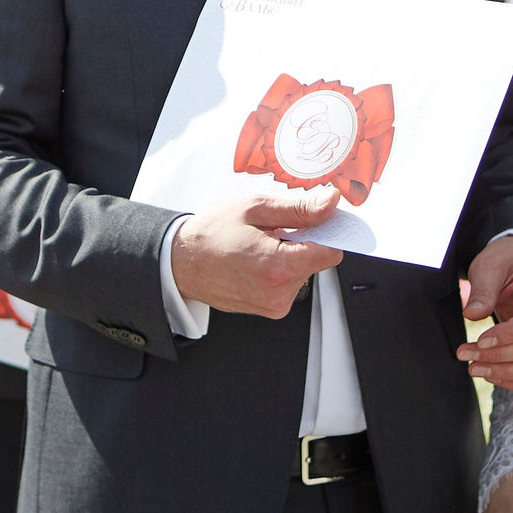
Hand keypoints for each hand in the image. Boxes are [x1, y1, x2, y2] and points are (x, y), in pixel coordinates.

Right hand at [171, 190, 343, 317]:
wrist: (181, 263)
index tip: (319, 219)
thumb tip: (331, 203)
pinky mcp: (270, 310)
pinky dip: (281, 269)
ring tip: (261, 245)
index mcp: (277, 267)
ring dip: (291, 255)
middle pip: (318, 261)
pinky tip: (257, 260)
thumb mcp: (255, 209)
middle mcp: (279, 293)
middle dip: (305, 241)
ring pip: (304, 272)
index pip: (330, 252)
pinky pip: (290, 284)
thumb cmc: (212, 234)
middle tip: (276, 229)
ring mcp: (274, 306)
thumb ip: (299, 208)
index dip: (329, 231)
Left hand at [457, 236, 512, 389]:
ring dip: (506, 372)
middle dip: (500, 356)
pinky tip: (491, 374)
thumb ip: (483, 289)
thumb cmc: (507, 261)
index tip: (480, 341)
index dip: (509, 335)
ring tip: (474, 368)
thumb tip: (472, 314)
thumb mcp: (490, 265)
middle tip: (466, 355)